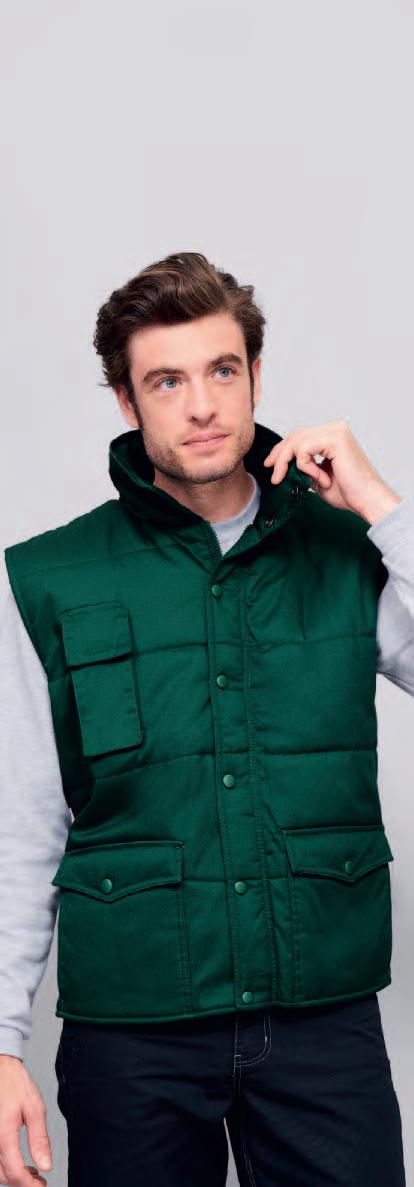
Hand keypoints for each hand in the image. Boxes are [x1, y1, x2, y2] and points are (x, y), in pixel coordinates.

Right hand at [0, 1054, 51, 1184]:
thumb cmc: (14, 1084)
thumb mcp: (35, 1108)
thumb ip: (39, 1139)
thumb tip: (46, 1165)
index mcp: (3, 1134)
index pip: (15, 1173)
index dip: (29, 1185)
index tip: (41, 1185)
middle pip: (3, 1177)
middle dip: (22, 1182)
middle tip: (38, 1178)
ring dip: (12, 1176)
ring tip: (30, 1170)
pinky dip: (4, 1166)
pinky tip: (15, 1160)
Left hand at [263, 418, 401, 524]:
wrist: (367, 501)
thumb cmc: (348, 493)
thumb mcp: (317, 477)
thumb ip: (303, 467)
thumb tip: (282, 466)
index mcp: (332, 435)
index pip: (300, 436)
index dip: (282, 450)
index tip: (270, 464)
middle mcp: (335, 428)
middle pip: (296, 435)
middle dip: (280, 454)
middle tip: (272, 472)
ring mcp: (336, 431)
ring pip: (297, 441)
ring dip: (291, 464)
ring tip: (302, 481)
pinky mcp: (335, 438)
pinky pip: (304, 450)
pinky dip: (306, 467)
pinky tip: (321, 479)